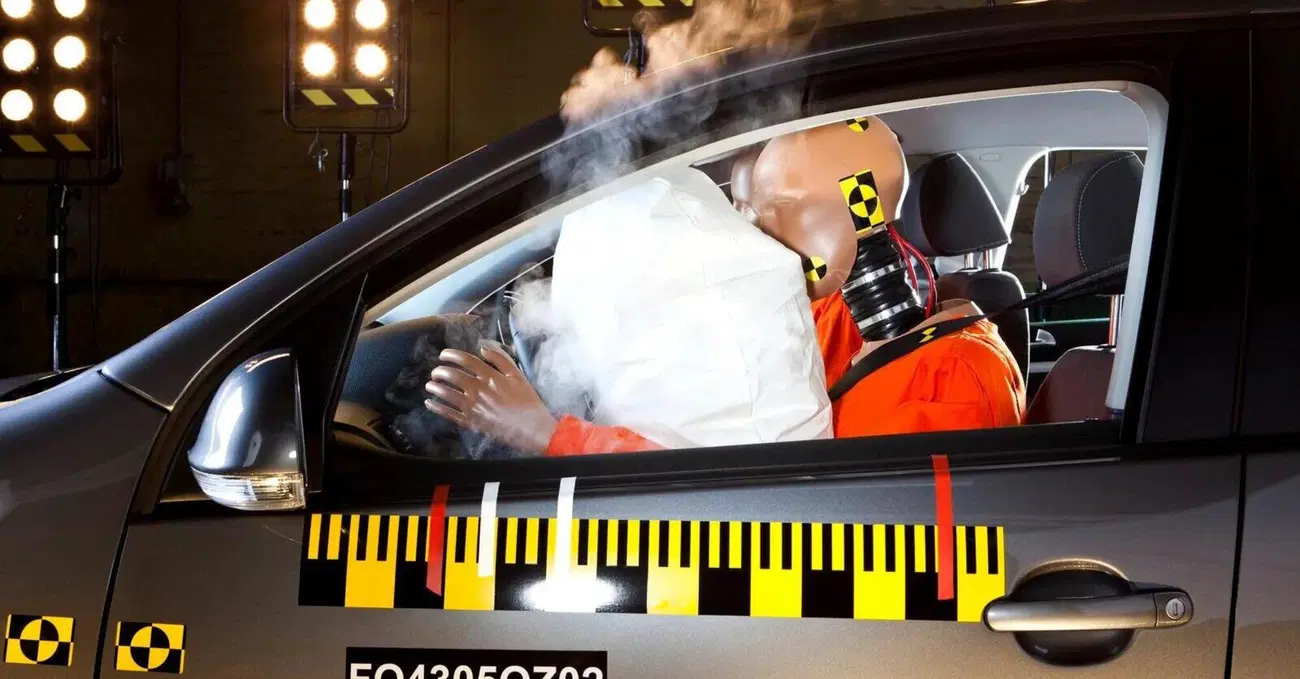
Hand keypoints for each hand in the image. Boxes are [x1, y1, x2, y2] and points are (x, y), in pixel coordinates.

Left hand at [424, 344, 558, 454]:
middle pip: (452, 375)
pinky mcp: (471, 422)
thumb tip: (482, 349)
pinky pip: (449, 414)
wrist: (532, 428)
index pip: (466, 360)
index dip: (451, 355)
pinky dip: (437, 407)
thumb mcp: (518, 376)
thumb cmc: (527, 401)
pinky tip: (429, 403)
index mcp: (491, 376)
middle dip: (439, 371)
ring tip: (430, 385)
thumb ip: (501, 360)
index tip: (444, 355)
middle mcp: (479, 389)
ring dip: (435, 387)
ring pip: (447, 393)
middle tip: (436, 371)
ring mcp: (473, 407)